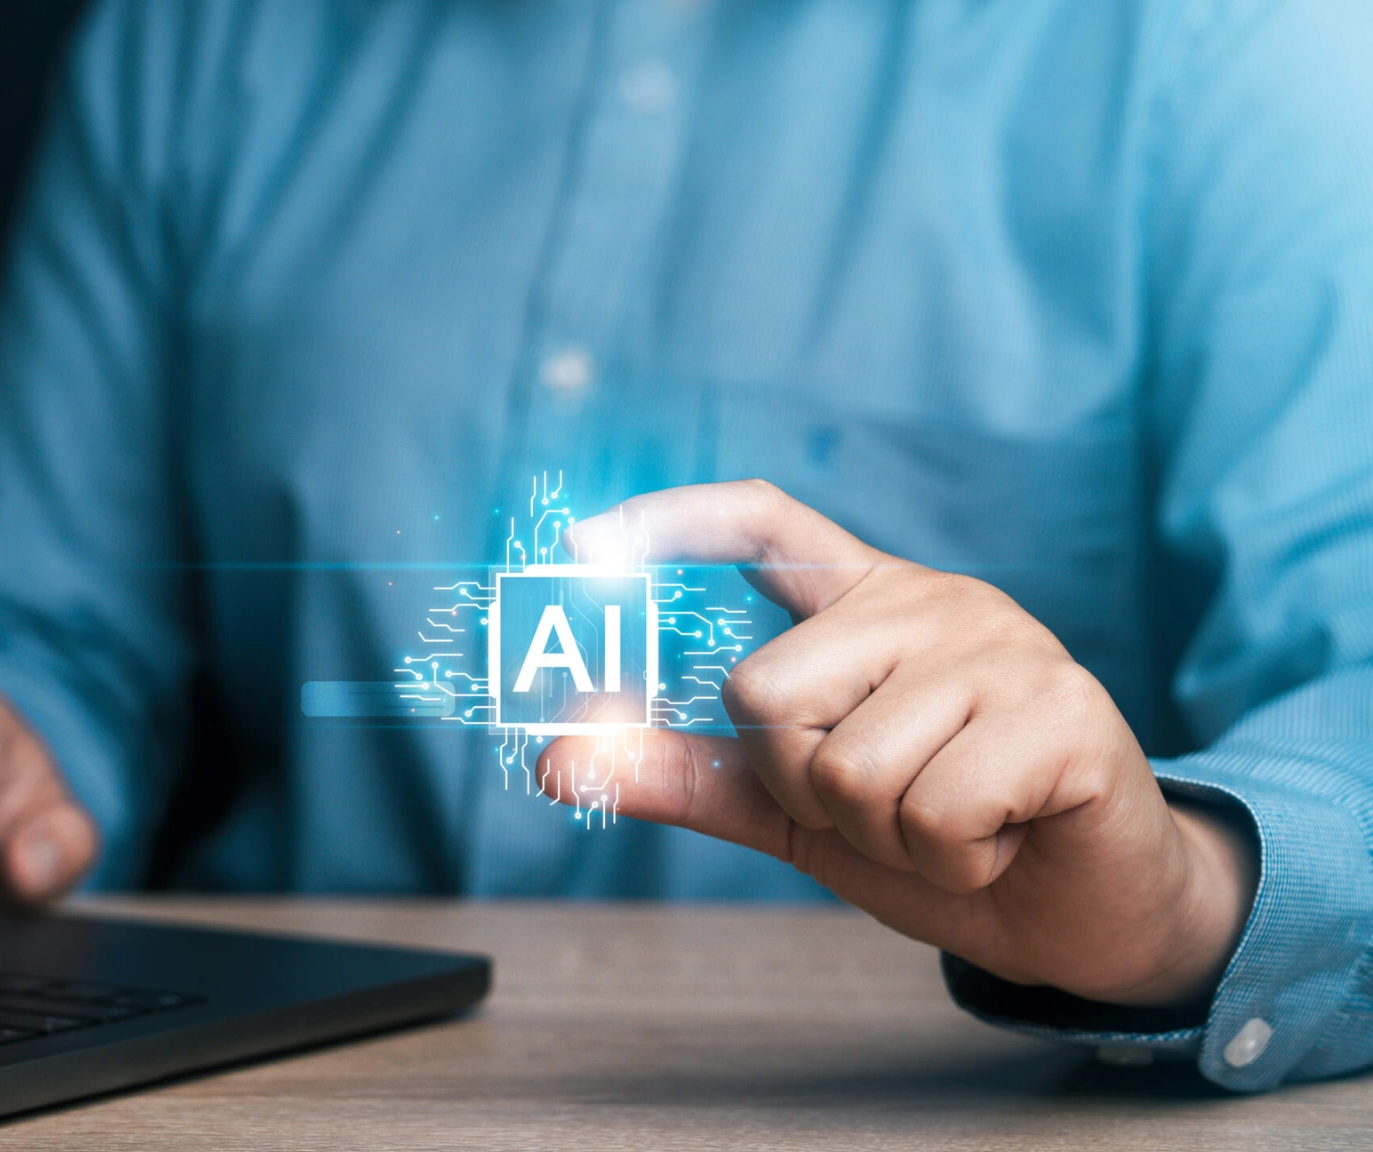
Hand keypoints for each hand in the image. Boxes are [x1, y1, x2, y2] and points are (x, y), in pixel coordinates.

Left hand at [542, 480, 1255, 1006]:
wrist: (1082, 914)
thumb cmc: (939, 841)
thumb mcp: (793, 812)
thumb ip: (688, 775)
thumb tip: (554, 759)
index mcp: (864, 605)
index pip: (763, 522)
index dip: (674, 522)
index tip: (586, 541)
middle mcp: (931, 601)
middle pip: (765, 692)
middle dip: (804, 786)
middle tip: (885, 805)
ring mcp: (1003, 646)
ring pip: (848, 766)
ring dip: (887, 833)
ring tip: (955, 822)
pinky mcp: (1064, 710)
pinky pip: (935, 809)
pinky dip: (954, 855)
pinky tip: (1003, 835)